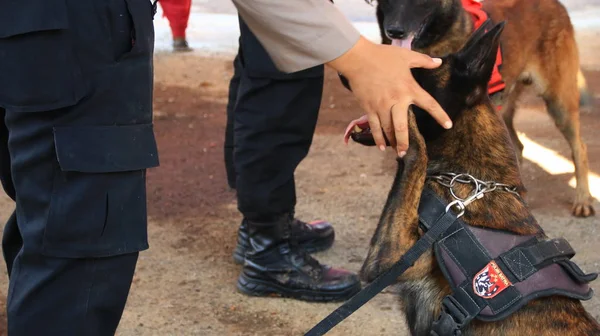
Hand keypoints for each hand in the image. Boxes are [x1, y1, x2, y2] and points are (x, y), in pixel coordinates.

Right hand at [327, 36, 451, 156]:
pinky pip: (374, 126)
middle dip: (404, 142)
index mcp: (409, 88)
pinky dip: (378, 138)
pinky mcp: (369, 107)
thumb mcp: (406, 55)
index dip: (440, 115)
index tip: (448, 126)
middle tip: (406, 153)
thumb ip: (424, 60)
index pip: (429, 104)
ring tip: (397, 152)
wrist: (358, 58)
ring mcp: (381, 106)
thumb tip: (439, 62)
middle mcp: (396, 100)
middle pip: (402, 127)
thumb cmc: (383, 55)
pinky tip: (382, 147)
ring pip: (388, 129)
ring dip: (392, 142)